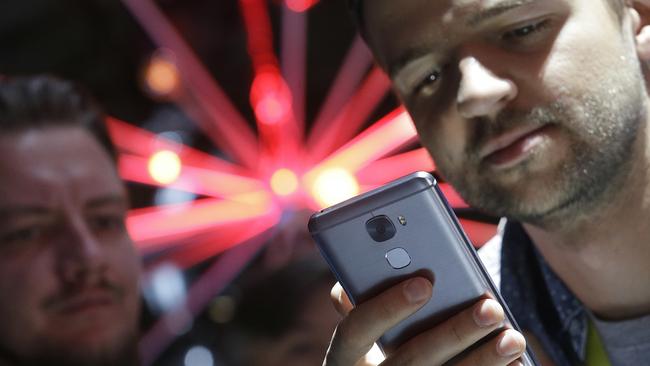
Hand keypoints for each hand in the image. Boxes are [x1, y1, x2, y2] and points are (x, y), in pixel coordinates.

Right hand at [323, 277, 525, 365]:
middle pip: (413, 358)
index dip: (386, 307)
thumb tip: (358, 277)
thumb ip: (358, 307)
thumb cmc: (372, 353)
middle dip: (455, 333)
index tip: (423, 283)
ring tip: (513, 337)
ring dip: (483, 360)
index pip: (357, 330)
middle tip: (490, 308)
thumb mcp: (359, 337)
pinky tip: (513, 362)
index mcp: (345, 357)